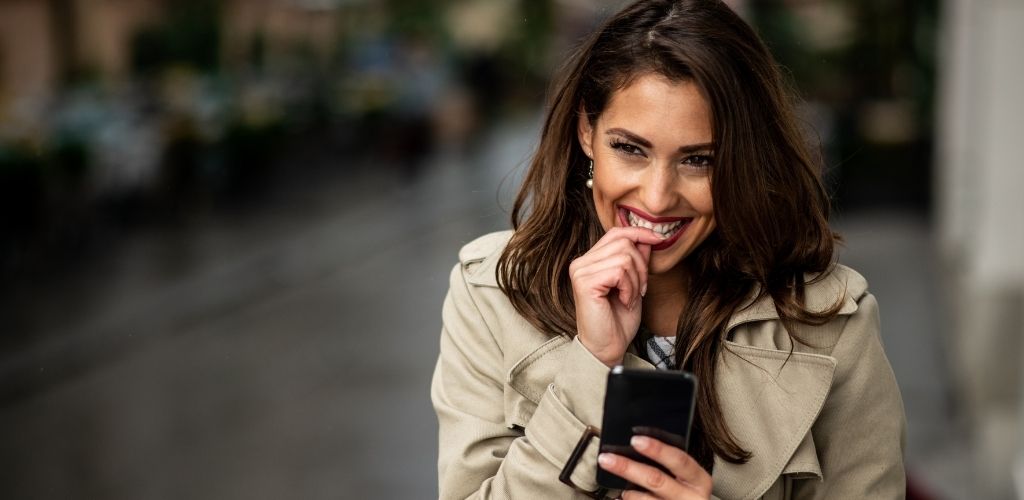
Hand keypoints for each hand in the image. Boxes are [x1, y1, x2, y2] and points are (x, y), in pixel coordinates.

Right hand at [568, 227, 662, 365]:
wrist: (608, 347)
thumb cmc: (618, 320)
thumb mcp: (633, 284)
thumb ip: (636, 260)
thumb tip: (647, 237)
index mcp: (590, 260)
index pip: (616, 232)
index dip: (639, 233)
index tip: (658, 240)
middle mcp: (581, 262)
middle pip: (624, 242)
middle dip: (641, 266)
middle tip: (640, 290)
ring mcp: (580, 271)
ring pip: (624, 257)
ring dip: (636, 280)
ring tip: (630, 298)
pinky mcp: (584, 282)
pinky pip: (619, 271)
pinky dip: (629, 288)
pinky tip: (624, 301)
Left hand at [597, 435, 711, 498]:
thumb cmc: (688, 491)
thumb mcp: (689, 476)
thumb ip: (672, 463)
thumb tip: (639, 441)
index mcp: (699, 480)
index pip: (679, 460)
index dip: (658, 449)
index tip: (636, 440)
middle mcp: (690, 497)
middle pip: (656, 480)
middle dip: (628, 468)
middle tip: (607, 458)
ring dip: (627, 490)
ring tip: (614, 482)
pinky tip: (621, 497)